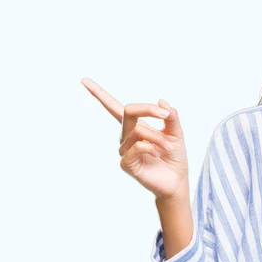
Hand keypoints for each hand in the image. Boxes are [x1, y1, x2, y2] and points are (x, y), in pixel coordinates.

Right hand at [81, 78, 188, 200]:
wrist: (177, 181)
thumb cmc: (174, 157)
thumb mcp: (176, 132)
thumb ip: (170, 117)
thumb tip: (161, 101)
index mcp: (136, 126)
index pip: (114, 107)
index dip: (99, 94)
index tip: (84, 80)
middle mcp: (126, 136)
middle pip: (127, 110)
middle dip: (148, 110)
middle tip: (165, 116)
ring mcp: (124, 150)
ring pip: (137, 130)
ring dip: (157, 137)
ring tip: (167, 147)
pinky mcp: (126, 163)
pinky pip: (137, 146)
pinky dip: (151, 147)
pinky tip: (157, 155)